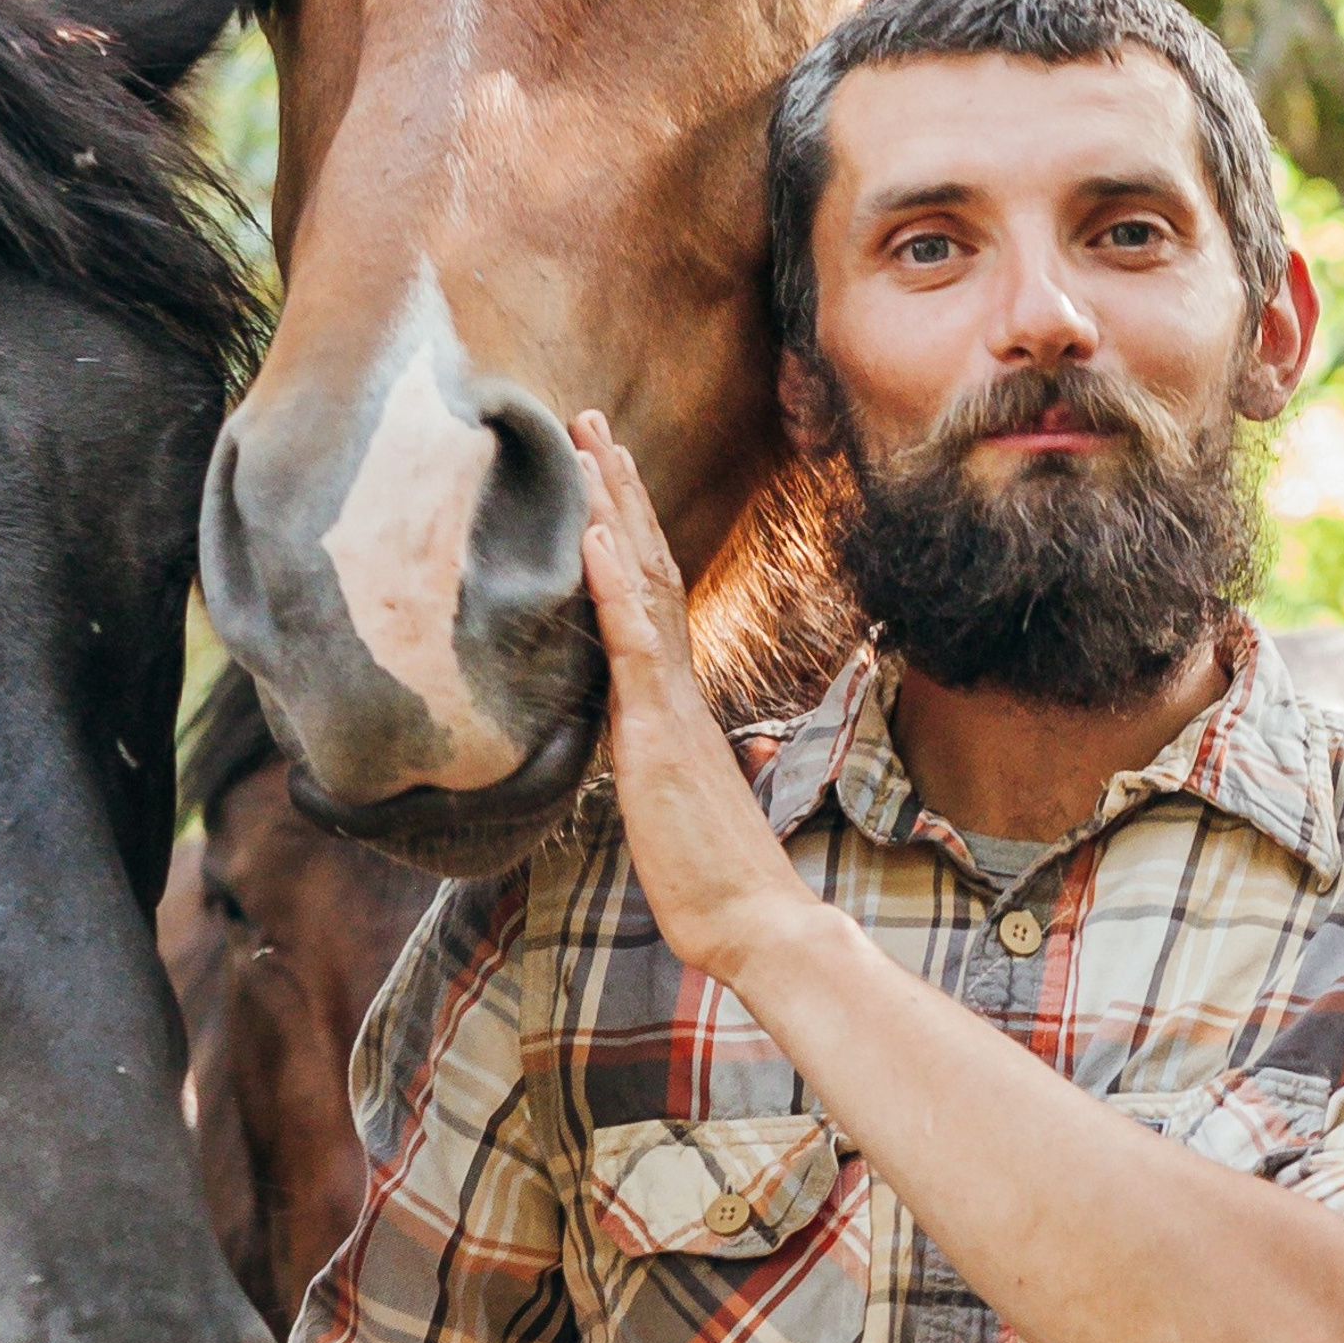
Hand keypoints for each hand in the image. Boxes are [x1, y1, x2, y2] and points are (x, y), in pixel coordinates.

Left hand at [572, 412, 816, 982]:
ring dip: (613, 509)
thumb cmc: (717, 880)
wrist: (755, 921)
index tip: (604, 474)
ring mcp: (670, 707)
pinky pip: (636, 646)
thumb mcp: (679, 809)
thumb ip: (679, 769)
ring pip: (642, 585)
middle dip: (617, 491)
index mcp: (677, 705)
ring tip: (589, 442)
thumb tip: (697, 753)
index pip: (647, 599)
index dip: (626, 532)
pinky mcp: (659, 736)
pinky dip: (614, 584)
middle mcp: (676, 690)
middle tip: (588, 422)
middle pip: (646, 568)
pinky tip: (596, 533)